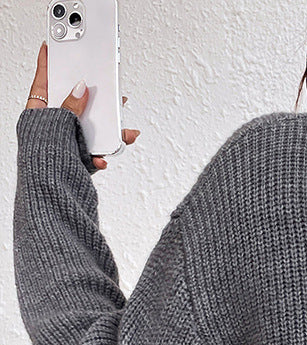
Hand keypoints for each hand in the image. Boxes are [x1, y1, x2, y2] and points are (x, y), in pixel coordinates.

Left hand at [25, 40, 139, 170]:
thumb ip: (70, 106)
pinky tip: (103, 159)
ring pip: (92, 131)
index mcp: (39, 113)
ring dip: (111, 133)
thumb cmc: (42, 161)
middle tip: (109, 89)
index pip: (43, 82)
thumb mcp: (56, 124)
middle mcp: (53, 126)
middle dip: (96, 100)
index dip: (47, 63)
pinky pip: (95, 153)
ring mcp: (67, 142)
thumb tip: (80, 88)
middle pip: (76, 105)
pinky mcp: (79, 159)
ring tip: (126, 131)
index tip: (51, 46)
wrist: (50, 194)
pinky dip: (103, 156)